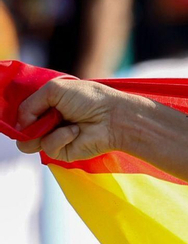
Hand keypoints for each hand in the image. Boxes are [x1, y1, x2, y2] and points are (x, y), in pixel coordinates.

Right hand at [14, 77, 137, 161]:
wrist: (114, 117)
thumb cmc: (89, 99)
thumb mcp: (54, 90)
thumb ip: (29, 105)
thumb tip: (19, 125)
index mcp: (47, 107)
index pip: (21, 115)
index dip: (21, 114)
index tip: (30, 110)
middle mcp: (48, 124)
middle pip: (21, 131)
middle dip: (28, 124)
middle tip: (47, 118)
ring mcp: (54, 139)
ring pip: (28, 143)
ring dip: (42, 131)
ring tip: (62, 122)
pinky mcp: (63, 153)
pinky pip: (47, 148)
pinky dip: (59, 138)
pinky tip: (75, 131)